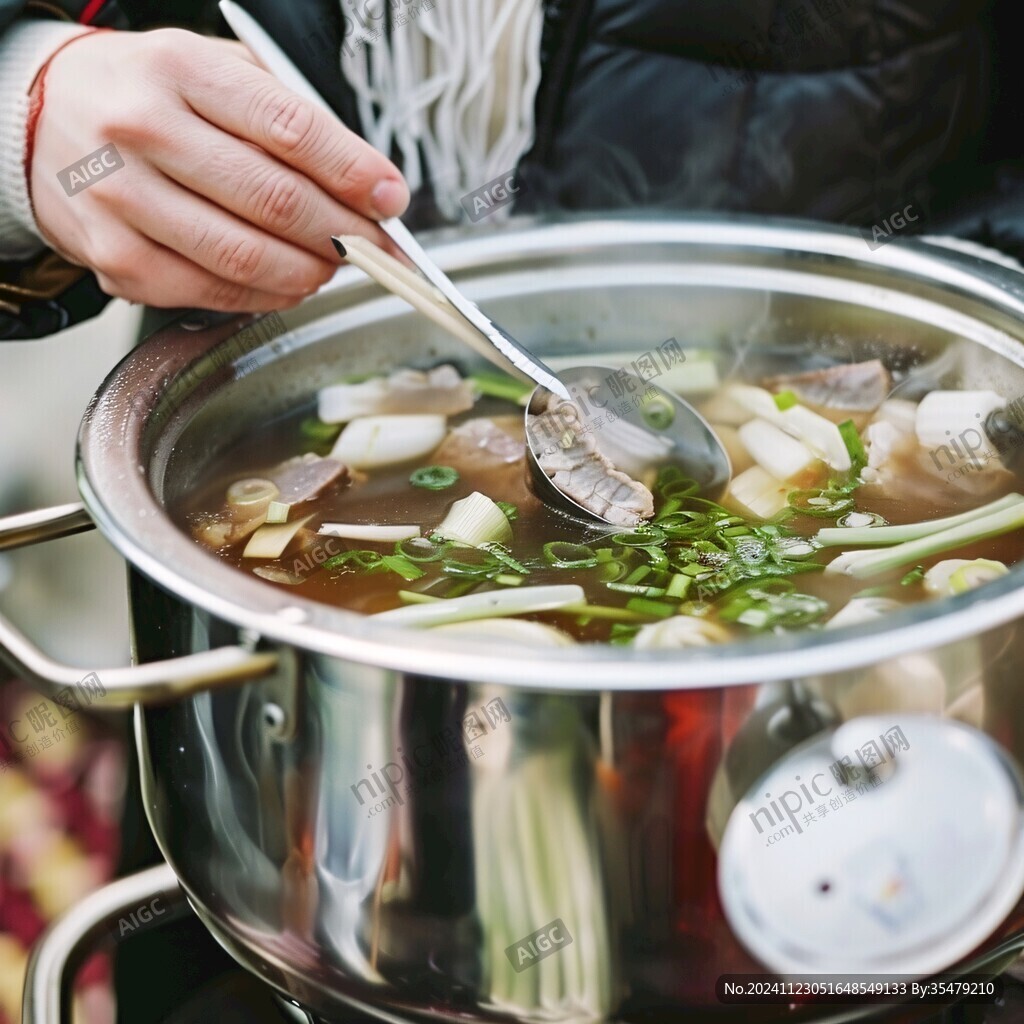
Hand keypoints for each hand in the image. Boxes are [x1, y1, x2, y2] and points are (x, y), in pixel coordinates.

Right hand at [29, 29, 409, 311]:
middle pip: (275, 201)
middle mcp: (143, 131)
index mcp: (179, 70)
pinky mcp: (118, 260)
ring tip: (334, 264)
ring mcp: (124, 200)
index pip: (288, 128)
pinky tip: (289, 282)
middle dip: (345, 233)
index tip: (391, 198)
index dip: (353, 172)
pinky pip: (216, 293)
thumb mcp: (214, 72)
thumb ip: (290, 119)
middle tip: (377, 245)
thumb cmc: (147, 96)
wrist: (42, 121)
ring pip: (248, 258)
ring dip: (311, 271)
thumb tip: (367, 183)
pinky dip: (270, 296)